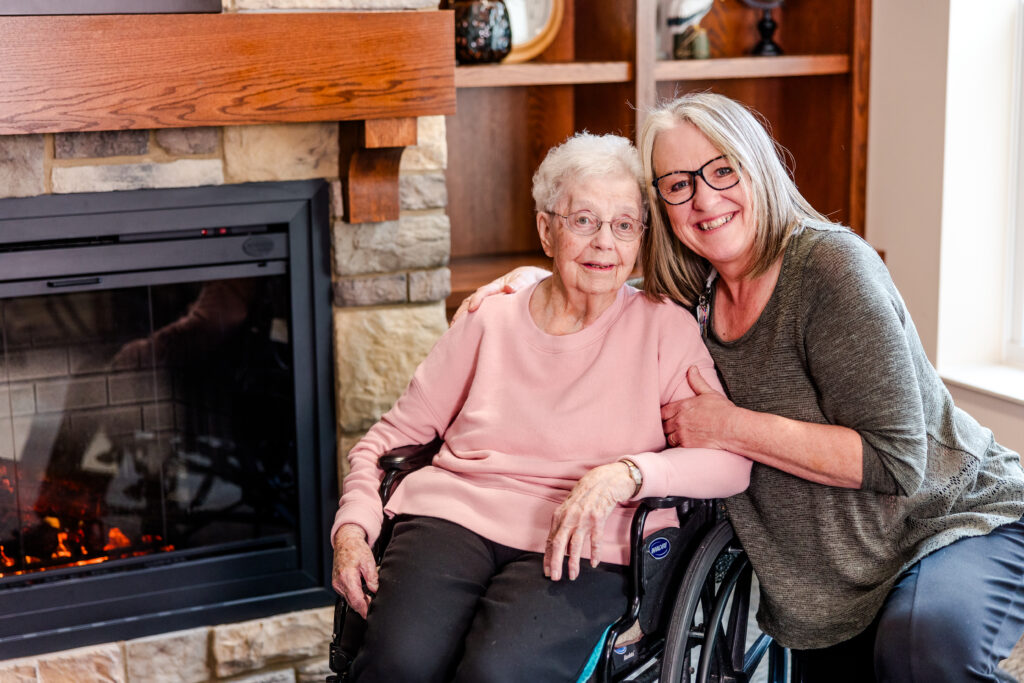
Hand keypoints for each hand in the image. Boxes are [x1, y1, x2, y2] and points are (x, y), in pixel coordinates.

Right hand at [331, 524, 378, 618]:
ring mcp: (337, 584)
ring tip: (370, 598)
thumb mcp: (369, 562)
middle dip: (364, 606)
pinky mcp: (337, 583)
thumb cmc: (356, 549)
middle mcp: (339, 583)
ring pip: (349, 600)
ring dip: (359, 601)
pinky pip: (347, 594)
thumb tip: (376, 591)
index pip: (356, 601)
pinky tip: (362, 592)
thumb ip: (372, 579)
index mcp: (347, 577)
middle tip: (375, 607)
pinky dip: (355, 595)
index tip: (370, 616)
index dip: (364, 610)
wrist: (346, 541)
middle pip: (353, 603)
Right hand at [450, 266, 549, 323]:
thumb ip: (518, 283)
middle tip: (454, 325)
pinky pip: (477, 316)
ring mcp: (487, 302)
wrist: (530, 281)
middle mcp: (488, 294)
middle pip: (470, 301)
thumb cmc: (528, 281)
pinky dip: (469, 322)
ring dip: (462, 318)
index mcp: (496, 286)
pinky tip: (465, 335)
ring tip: (454, 331)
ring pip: (470, 308)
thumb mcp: (525, 279)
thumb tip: (509, 288)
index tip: (472, 309)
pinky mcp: (489, 310)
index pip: (483, 292)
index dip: (477, 300)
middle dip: (462, 312)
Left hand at [544, 462, 635, 580]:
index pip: (551, 539)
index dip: (548, 556)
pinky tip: (593, 562)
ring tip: (572, 575)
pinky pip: (595, 540)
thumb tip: (559, 544)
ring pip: (575, 544)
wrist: (604, 480)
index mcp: (560, 515)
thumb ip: (563, 524)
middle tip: (554, 577)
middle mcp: (570, 517)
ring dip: (573, 562)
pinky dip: (594, 553)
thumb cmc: (587, 494)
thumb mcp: (570, 508)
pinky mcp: (598, 518)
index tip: (546, 569)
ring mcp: (584, 518)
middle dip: (555, 562)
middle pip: (559, 543)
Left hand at [662, 366, 735, 449]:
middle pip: (663, 425)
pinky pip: (675, 447)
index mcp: (682, 406)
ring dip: (671, 436)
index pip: (662, 411)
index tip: (667, 417)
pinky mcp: (687, 445)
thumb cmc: (723, 410)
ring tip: (677, 436)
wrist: (732, 428)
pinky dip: (677, 446)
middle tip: (672, 427)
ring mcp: (682, 433)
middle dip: (666, 426)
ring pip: (668, 437)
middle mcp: (679, 420)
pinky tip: (682, 444)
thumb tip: (692, 368)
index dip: (663, 415)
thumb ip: (697, 381)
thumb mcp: (709, 393)